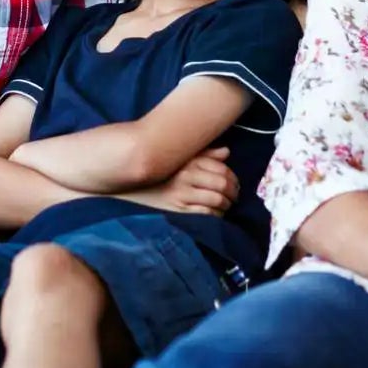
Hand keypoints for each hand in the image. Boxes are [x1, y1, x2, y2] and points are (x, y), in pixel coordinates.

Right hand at [124, 147, 238, 215]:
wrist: (132, 179)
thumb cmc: (161, 167)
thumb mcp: (182, 156)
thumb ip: (205, 154)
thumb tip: (226, 152)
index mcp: (190, 160)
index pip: (221, 169)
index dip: (233, 177)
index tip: (234, 182)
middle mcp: (187, 175)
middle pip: (221, 184)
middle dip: (233, 191)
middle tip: (234, 195)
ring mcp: (182, 193)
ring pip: (216, 200)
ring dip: (226, 203)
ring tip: (227, 204)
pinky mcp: (178, 208)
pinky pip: (204, 213)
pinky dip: (216, 215)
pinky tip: (216, 213)